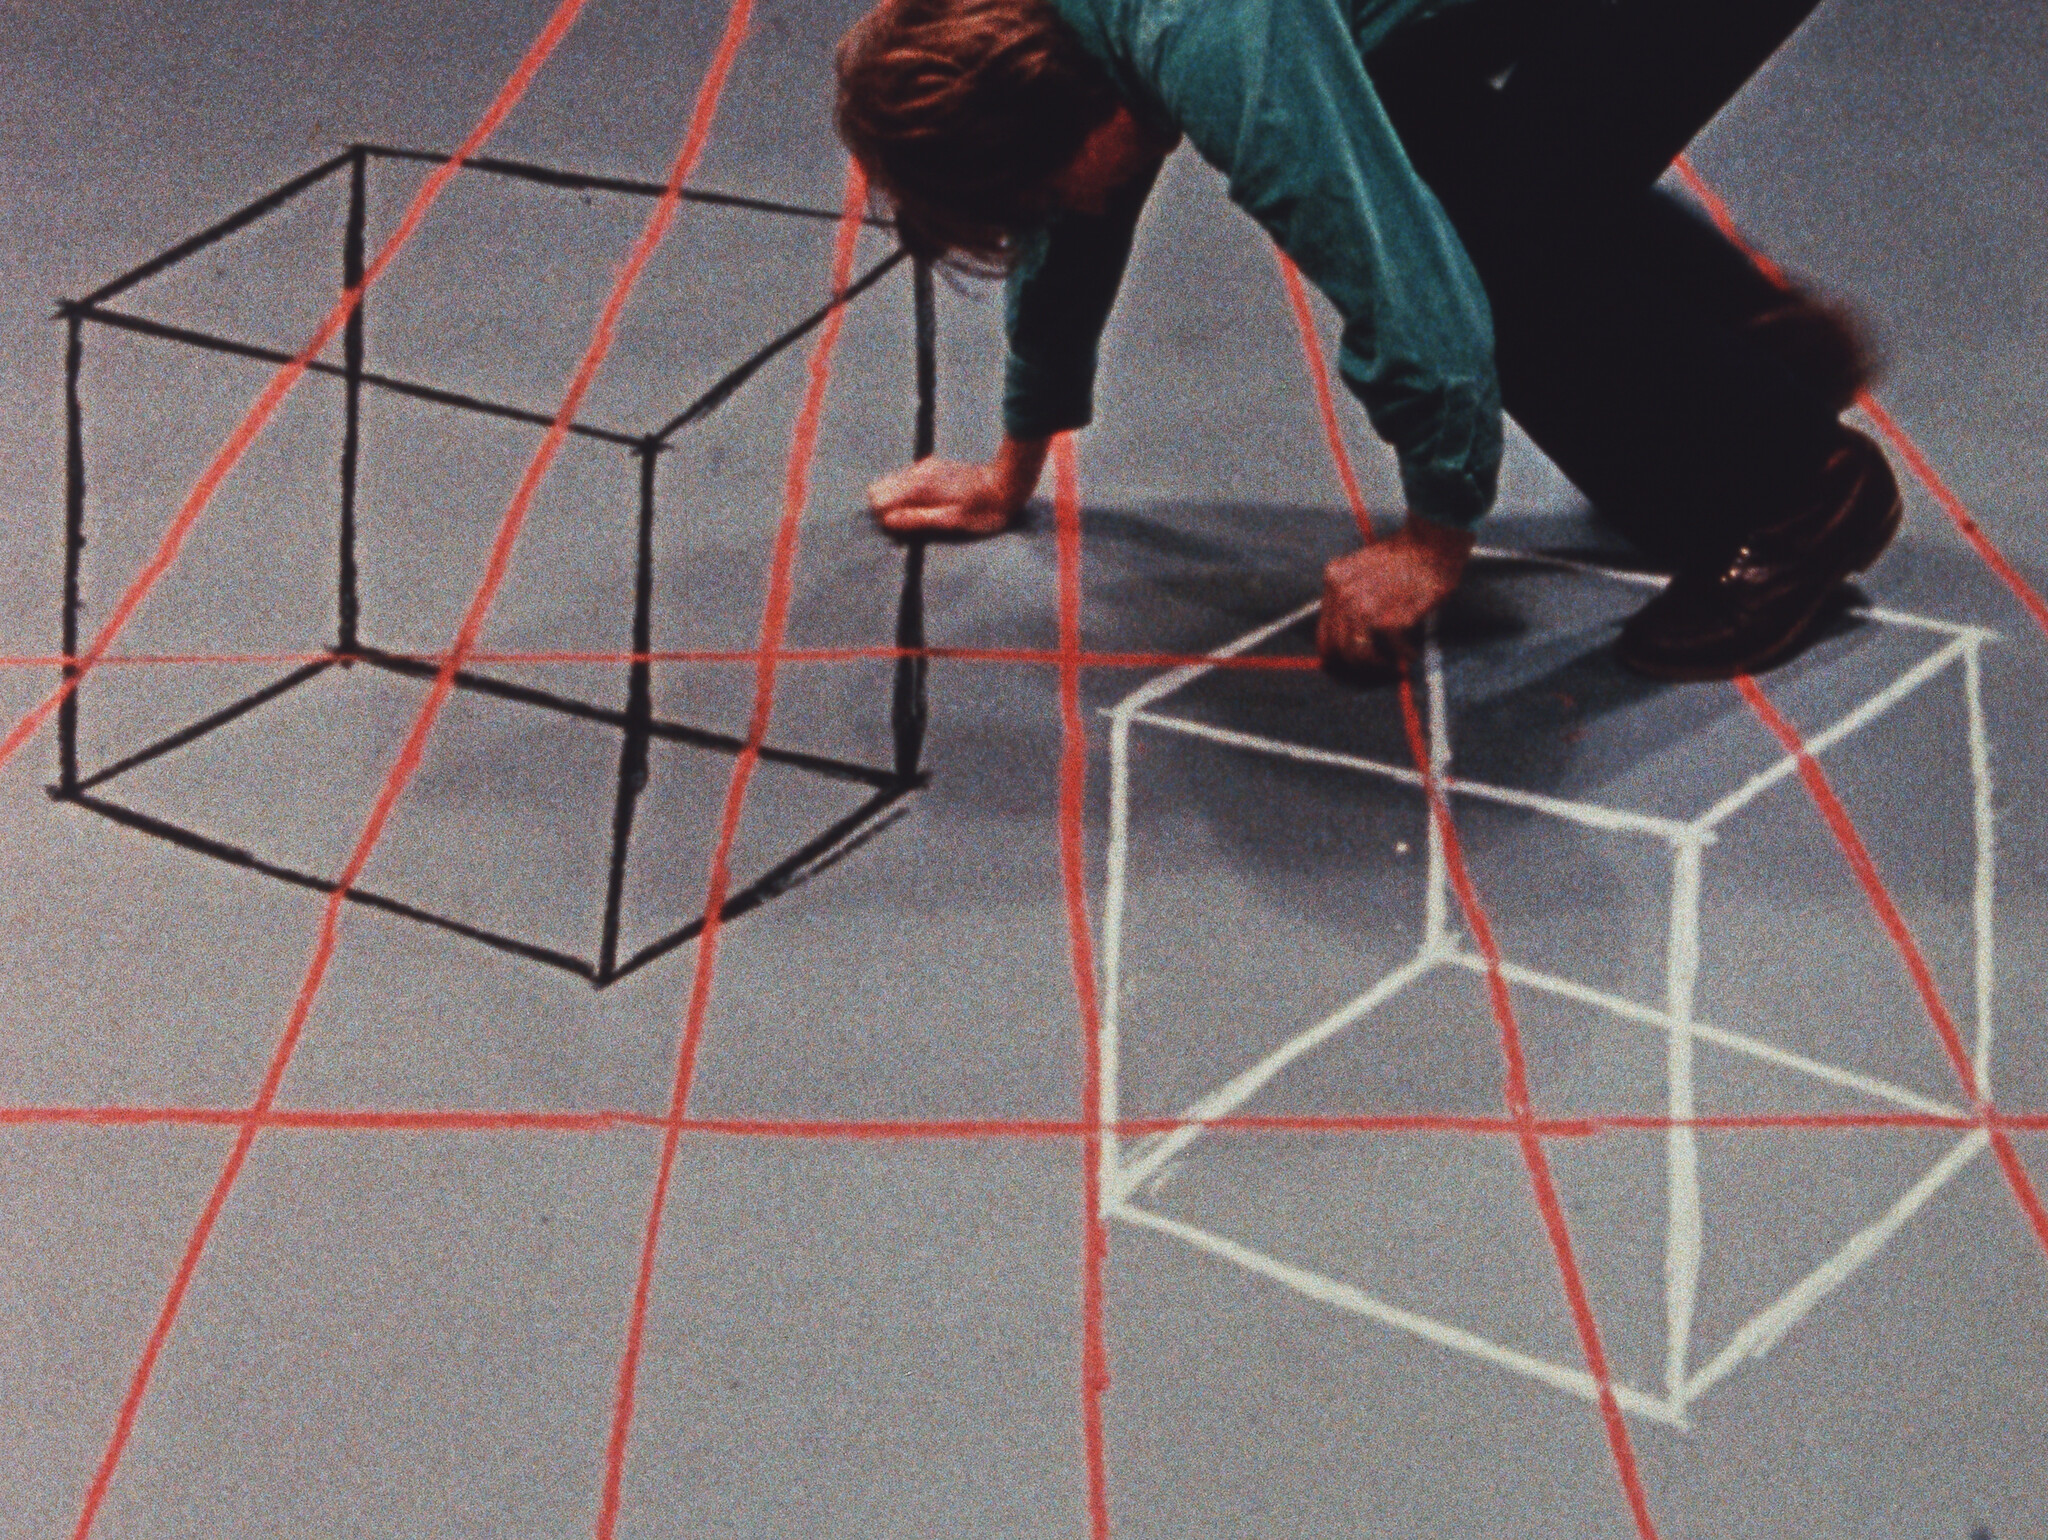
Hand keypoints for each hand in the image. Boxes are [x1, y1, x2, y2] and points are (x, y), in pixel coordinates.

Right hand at [867, 436, 1048, 541]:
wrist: (1008, 483)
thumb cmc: (983, 511)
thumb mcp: (951, 522)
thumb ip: (917, 520)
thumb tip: (886, 521)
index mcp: (919, 487)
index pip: (877, 499)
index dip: (882, 519)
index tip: (899, 532)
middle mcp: (917, 472)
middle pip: (879, 489)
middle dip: (886, 510)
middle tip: (907, 527)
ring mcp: (925, 467)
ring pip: (892, 484)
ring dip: (897, 503)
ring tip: (919, 518)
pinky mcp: (934, 467)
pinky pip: (908, 480)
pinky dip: (909, 495)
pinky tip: (928, 505)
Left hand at [1317, 519, 1473, 676]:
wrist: (1432, 543)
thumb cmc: (1406, 557)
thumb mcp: (1364, 569)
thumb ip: (1351, 597)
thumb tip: (1348, 639)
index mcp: (1334, 578)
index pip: (1324, 631)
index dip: (1335, 654)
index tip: (1350, 665)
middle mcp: (1341, 593)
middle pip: (1337, 647)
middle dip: (1356, 664)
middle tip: (1375, 668)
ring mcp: (1362, 606)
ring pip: (1356, 654)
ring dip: (1377, 665)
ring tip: (1393, 665)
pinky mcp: (1386, 617)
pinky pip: (1391, 649)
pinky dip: (1403, 655)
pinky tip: (1412, 654)